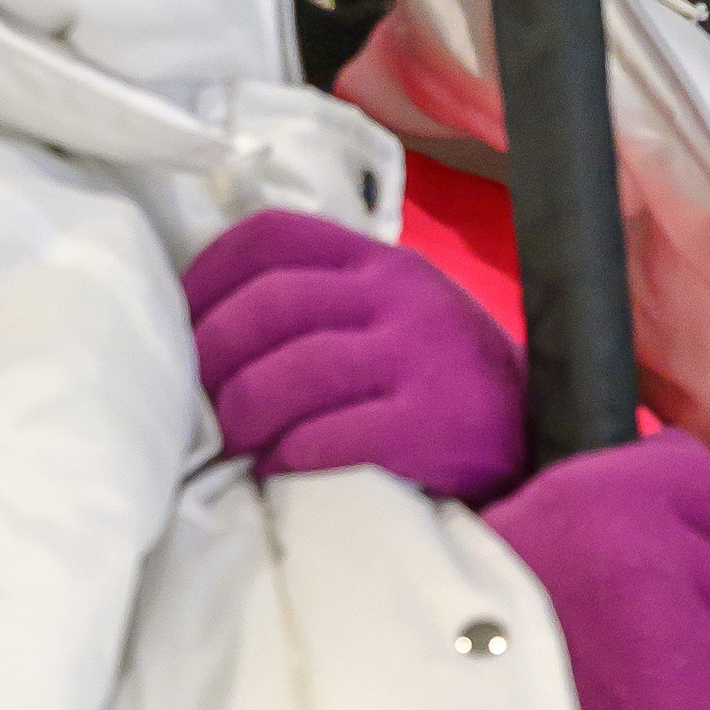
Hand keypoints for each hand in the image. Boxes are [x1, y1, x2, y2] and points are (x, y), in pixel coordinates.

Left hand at [184, 210, 526, 502]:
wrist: (534, 440)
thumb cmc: (433, 383)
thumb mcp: (387, 316)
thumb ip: (318, 303)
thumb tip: (195, 331)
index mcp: (378, 262)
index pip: (270, 238)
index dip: (204, 282)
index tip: (175, 331)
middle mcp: (400, 295)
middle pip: (271, 306)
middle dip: (212, 361)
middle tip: (195, 407)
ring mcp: (422, 357)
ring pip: (294, 373)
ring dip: (243, 415)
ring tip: (232, 446)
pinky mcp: (436, 425)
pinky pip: (333, 437)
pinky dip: (288, 457)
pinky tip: (279, 470)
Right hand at [485, 435, 709, 709]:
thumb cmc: (435, 621)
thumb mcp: (496, 525)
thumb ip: (578, 516)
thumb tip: (621, 526)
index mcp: (611, 495)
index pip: (707, 485)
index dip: (676, 521)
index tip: (638, 548)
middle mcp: (661, 555)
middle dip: (668, 609)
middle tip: (596, 642)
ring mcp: (684, 639)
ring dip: (673, 677)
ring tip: (594, 699)